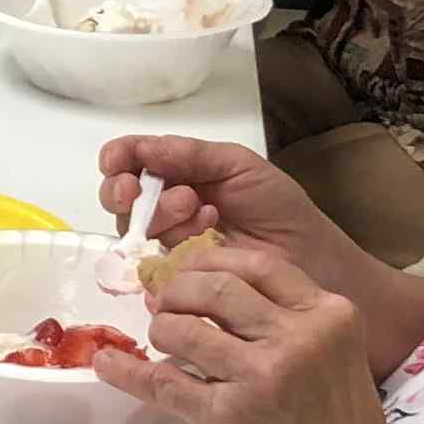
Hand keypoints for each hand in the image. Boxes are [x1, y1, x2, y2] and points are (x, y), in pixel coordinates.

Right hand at [95, 132, 344, 266]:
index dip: (117, 158)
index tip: (118, 162)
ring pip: (133, 227)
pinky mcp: (175, 275)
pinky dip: (172, 246)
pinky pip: (151, 261)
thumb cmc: (277, 206)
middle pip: (118, 196)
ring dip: (161, 215)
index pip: (130, 159)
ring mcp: (168, 240)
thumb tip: (142, 148)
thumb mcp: (237, 165)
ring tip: (203, 212)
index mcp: (178, 170)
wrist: (306, 255)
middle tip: (142, 192)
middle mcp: (165, 204)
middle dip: (125, 191)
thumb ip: (190, 154)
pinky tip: (207, 237)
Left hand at [99, 235, 407, 423]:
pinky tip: (109, 364)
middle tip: (166, 304)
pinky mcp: (231, 415)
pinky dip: (128, 372)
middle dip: (178, 290)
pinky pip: (164, 383)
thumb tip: (214, 285)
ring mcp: (263, 375)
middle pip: (215, 287)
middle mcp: (297, 336)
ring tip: (161, 340)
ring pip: (184, 328)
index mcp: (328, 313)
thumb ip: (290, 315)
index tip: (190, 271)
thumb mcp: (336, 350)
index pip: (257, 263)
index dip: (212, 260)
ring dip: (161, 330)